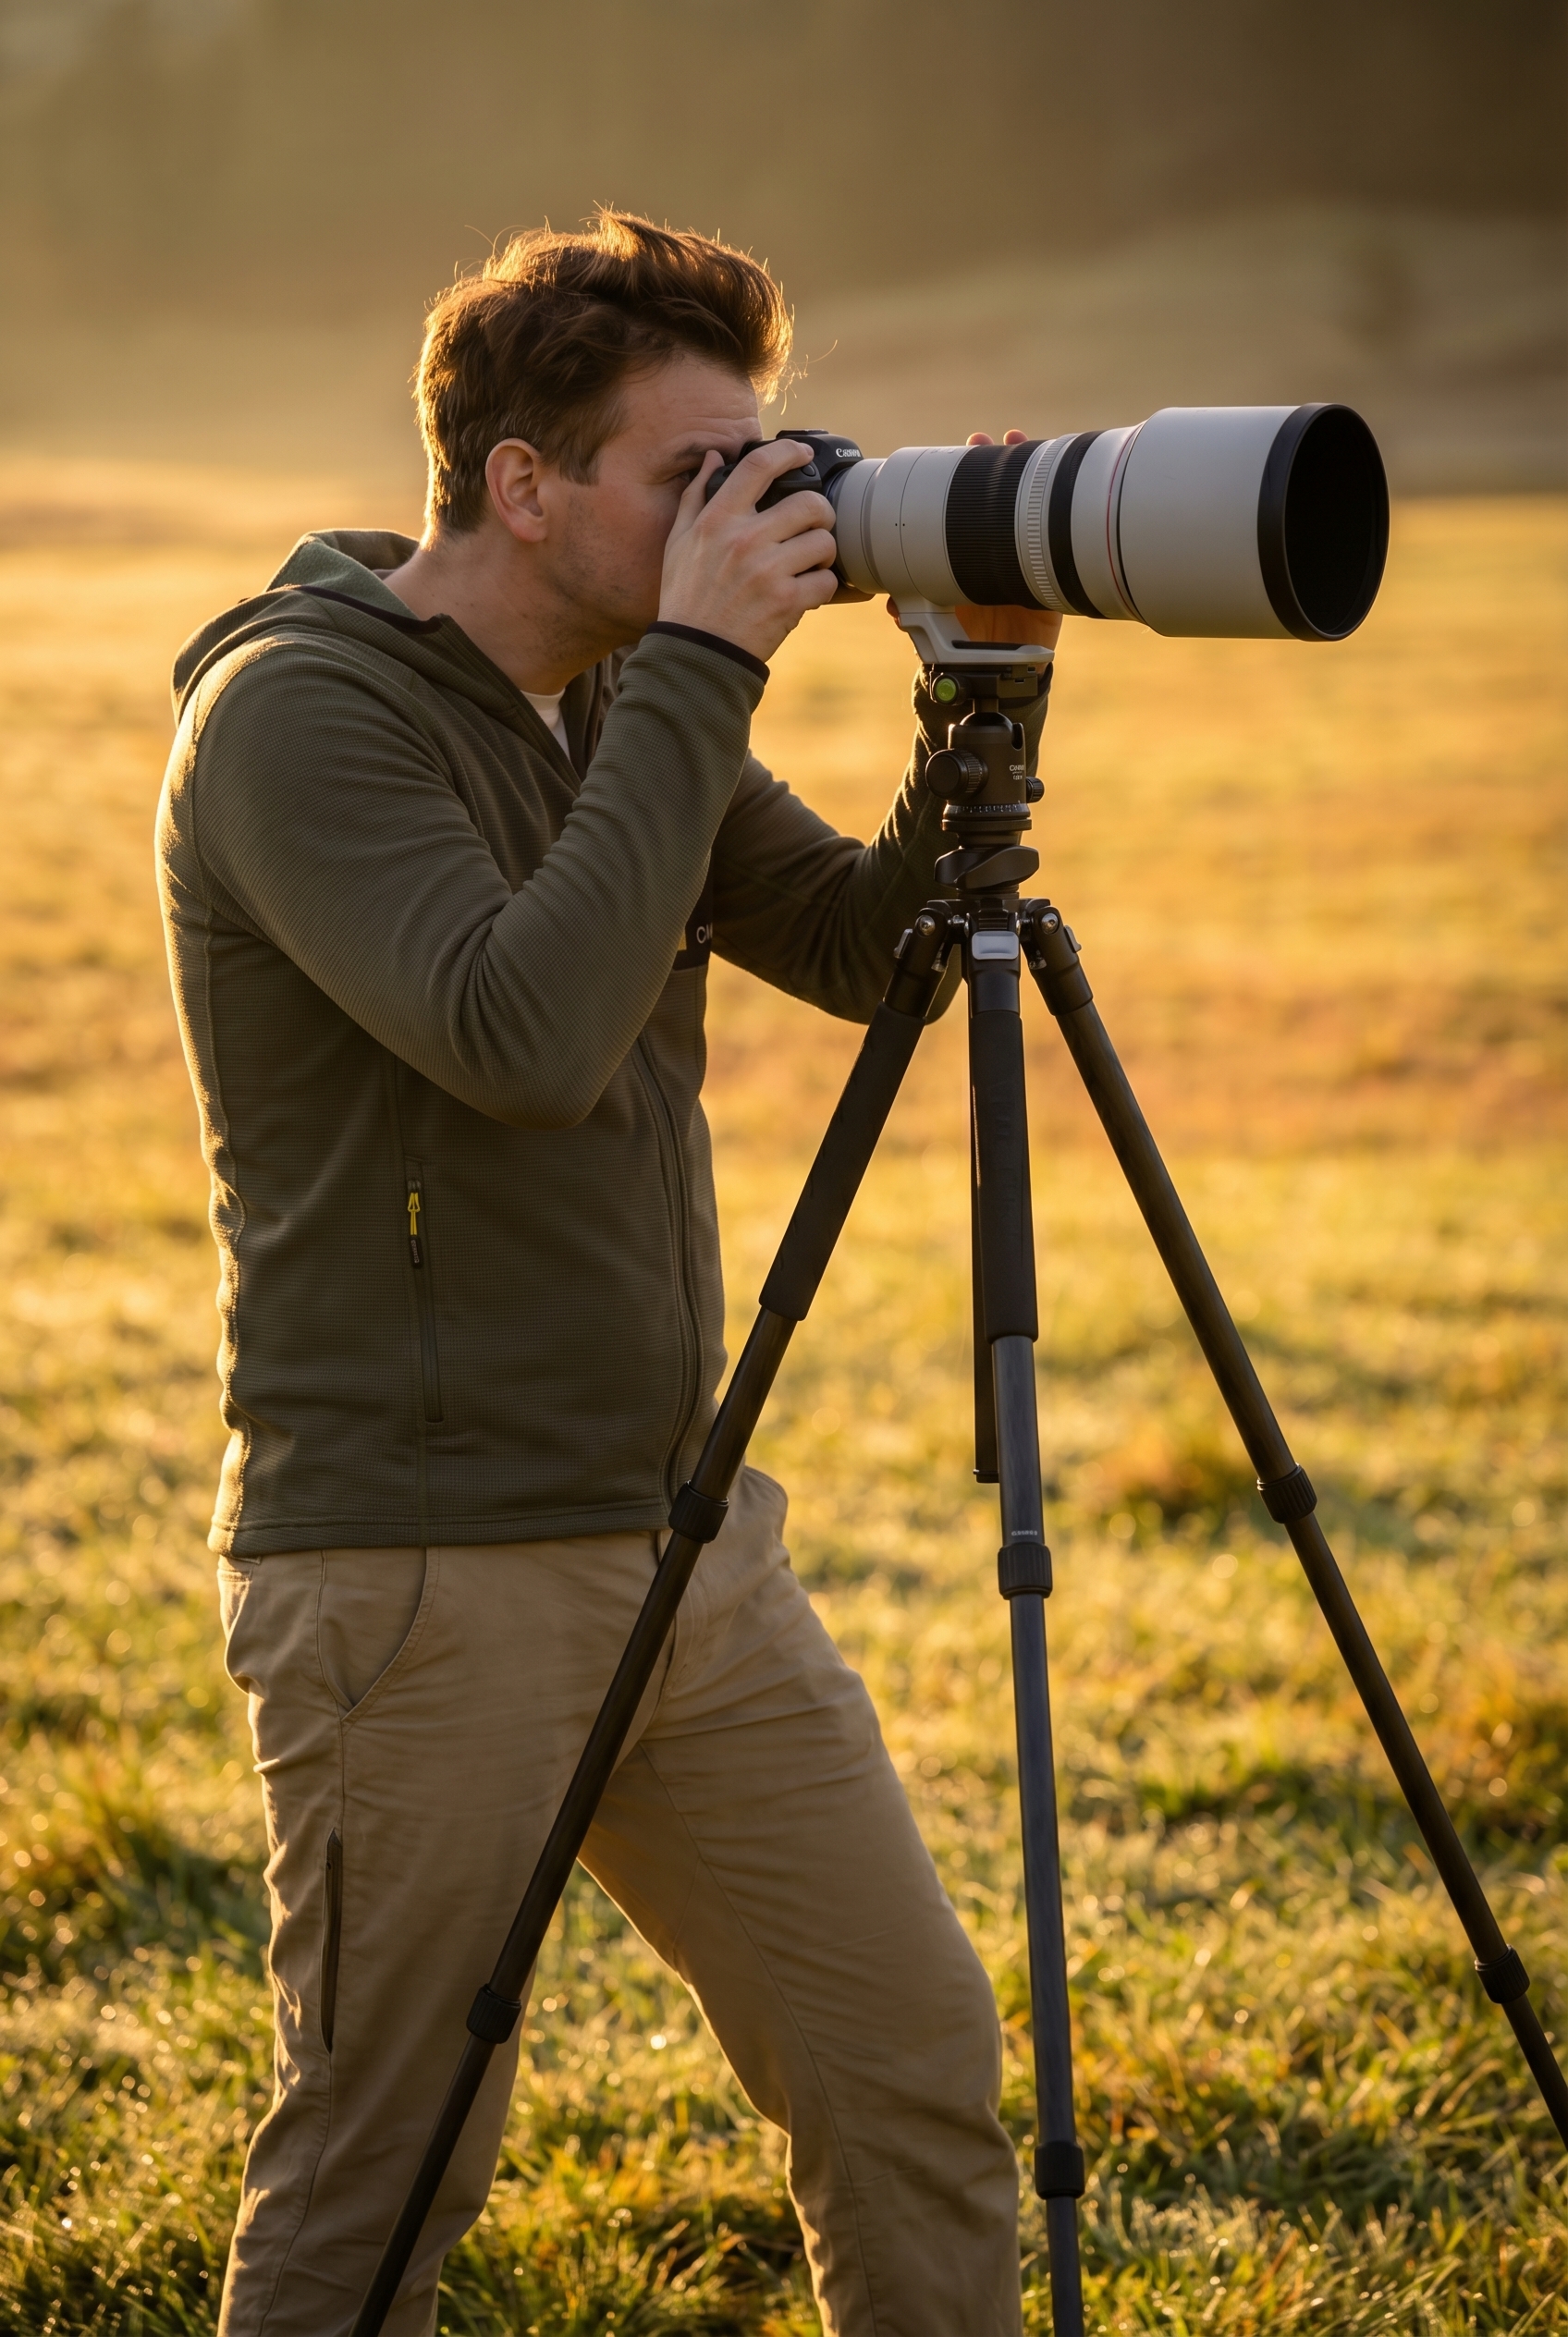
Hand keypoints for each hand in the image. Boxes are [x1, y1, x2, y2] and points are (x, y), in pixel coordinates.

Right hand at [658, 440, 838, 662]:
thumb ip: (695, 495)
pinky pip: (826, 582)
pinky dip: (822, 588)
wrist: (694, 653)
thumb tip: (713, 457)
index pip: (758, 467)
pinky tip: (806, 593)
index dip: (787, 452)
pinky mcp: (787, 602)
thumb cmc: (686, 597)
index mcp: (718, 520)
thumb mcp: (678, 542)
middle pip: (809, 504)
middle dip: (820, 514)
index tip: (801, 454)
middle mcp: (744, 540)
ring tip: (810, 564)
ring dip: (824, 554)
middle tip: (814, 527)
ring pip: (824, 543)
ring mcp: (768, 571)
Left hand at [885, 430, 1063, 653]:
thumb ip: (915, 617)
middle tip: (982, 442)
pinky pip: (1056, 545)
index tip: (962, 450)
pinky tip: (1059, 489)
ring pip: (1025, 509)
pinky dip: (1058, 517)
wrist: (999, 673)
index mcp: (967, 556)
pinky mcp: (1047, 579)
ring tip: (1016, 443)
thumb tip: (892, 606)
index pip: (967, 508)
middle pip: (996, 498)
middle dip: (991, 465)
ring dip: (1022, 474)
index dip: (965, 478)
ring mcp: (1022, 559)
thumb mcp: (938, 629)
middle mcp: (994, 551)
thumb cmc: (967, 644)